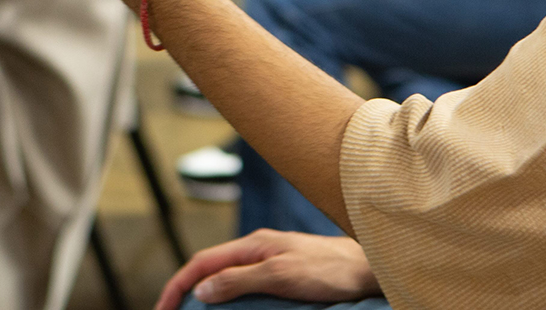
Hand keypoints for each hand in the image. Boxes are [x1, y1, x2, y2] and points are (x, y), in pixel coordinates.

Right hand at [155, 229, 379, 309]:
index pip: (202, 262)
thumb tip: (200, 290)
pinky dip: (227, 302)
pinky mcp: (282, 276)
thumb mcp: (280, 275)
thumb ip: (239, 280)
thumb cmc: (330, 269)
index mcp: (254, 244)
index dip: (177, 286)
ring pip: (225, 280)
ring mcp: (270, 262)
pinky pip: (244, 288)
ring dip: (204, 299)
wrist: (368, 269)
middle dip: (185, 293)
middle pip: (210, 270)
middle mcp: (258, 250)